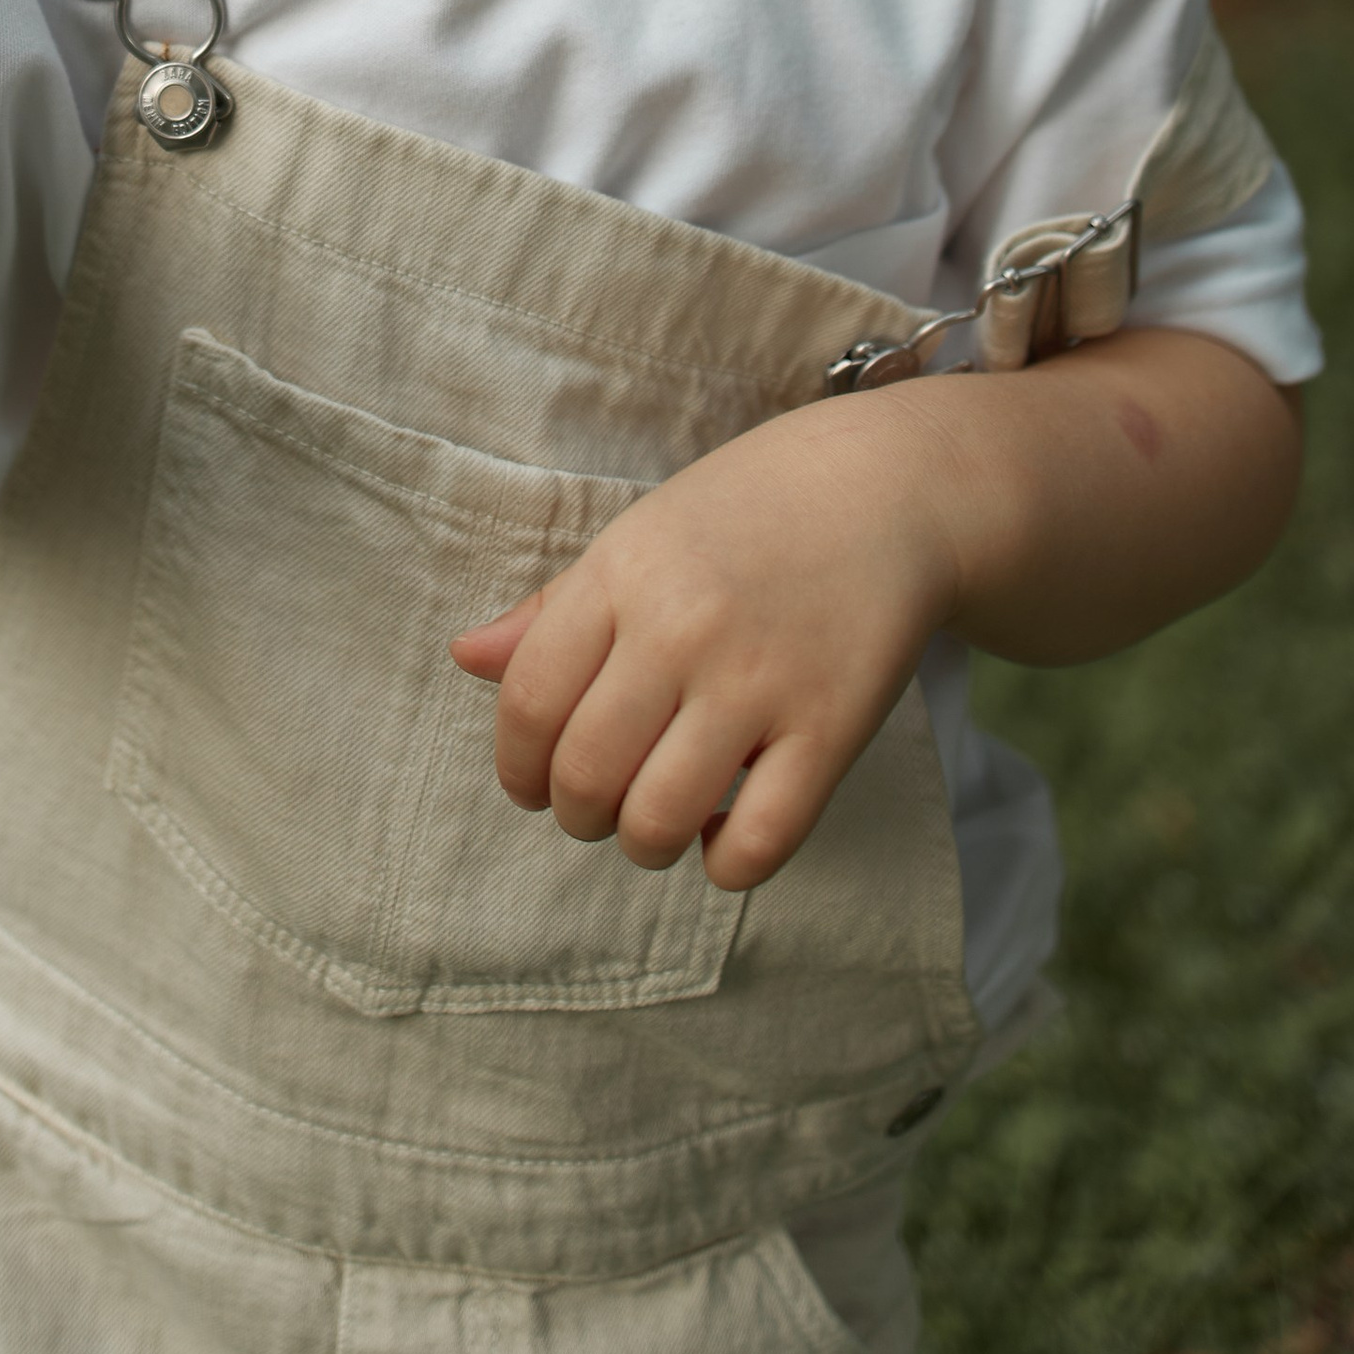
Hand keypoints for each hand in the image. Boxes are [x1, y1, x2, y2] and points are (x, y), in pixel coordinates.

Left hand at [449, 395, 964, 890]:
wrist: (888, 488)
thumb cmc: (747, 512)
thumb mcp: (639, 535)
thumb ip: (553, 607)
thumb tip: (466, 659)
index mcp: (624, 574)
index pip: (530, 700)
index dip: (517, 765)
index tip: (532, 783)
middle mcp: (682, 627)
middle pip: (585, 772)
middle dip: (576, 813)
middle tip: (597, 804)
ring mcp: (760, 680)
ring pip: (659, 819)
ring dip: (641, 844)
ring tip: (654, 821)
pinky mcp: (833, 727)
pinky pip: (759, 841)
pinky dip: (725, 864)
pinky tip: (722, 832)